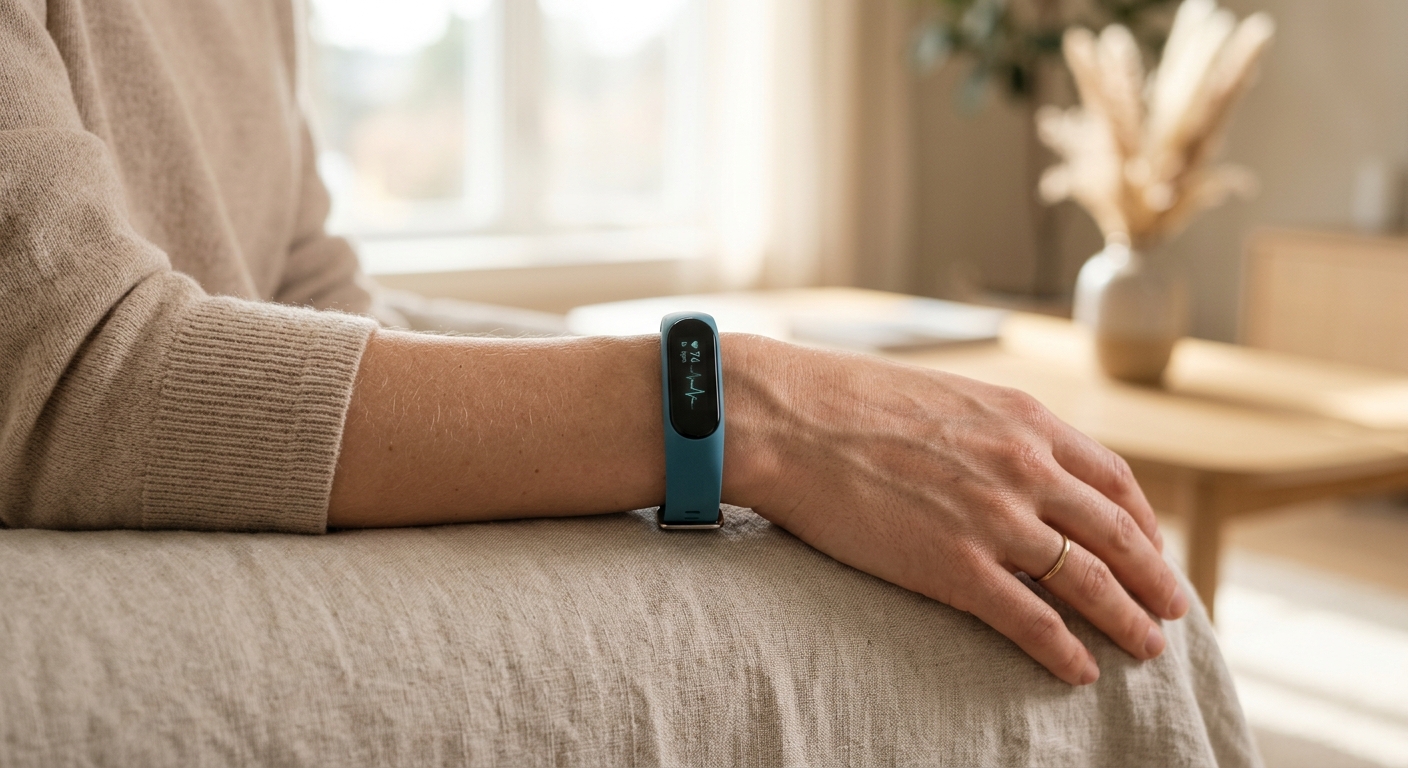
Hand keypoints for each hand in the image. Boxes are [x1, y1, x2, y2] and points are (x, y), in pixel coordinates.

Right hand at [721, 334, 1189, 685]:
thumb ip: (994, 429)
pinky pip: (1030, 620)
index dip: (1143, 522)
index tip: (1151, 548)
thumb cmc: (850, 402)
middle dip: (1154, 578)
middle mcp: (1025, 467)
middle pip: (1118, 534)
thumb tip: (1011, 457)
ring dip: (1126, 620)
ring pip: (1089, 581)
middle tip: (1173, 610)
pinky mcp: (954, 566)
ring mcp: (993, 519)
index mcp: (1025, 421)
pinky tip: (1080, 671)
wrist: (789, 420)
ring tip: (1147, 648)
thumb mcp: (948, 397)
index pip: (1113, 479)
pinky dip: (1063, 650)